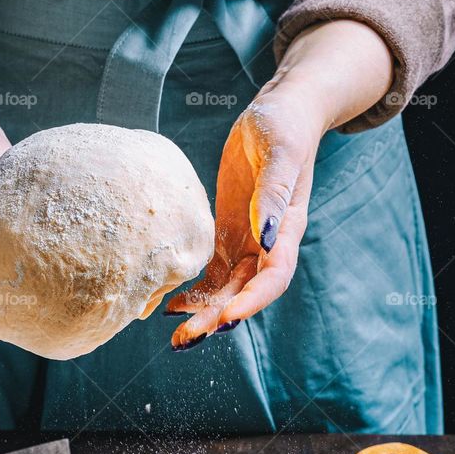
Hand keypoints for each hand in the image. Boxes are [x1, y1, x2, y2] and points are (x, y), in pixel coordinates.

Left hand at [165, 19, 393, 347]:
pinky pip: (211, 271)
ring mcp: (247, 240)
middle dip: (218, 317)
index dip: (252, 301)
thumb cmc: (284, 126)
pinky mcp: (228, 232)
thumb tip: (268, 236)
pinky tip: (166, 305)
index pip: (274, 276)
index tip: (226, 317)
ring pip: (226, 288)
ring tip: (174, 337)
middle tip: (186, 339)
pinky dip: (192, 290)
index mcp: (288, 229)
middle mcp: (269, 243)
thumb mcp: (280, 153)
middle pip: (245, 292)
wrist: (279, 113)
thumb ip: (274, 194)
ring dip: (203, 313)